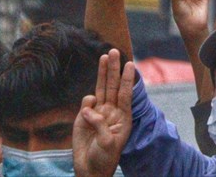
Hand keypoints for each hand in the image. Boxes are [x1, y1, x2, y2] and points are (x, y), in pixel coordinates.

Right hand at [72, 49, 134, 176]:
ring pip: (101, 88)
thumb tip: (90, 108)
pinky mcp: (85, 117)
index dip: (127, 78)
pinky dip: (87, 103)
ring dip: (103, 72)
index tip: (130, 63)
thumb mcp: (108, 143)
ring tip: (104, 56)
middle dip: (114, 68)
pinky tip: (87, 114)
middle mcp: (112, 111)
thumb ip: (101, 125)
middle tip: (114, 50)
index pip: (126, 93)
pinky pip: (86, 103)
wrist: (90, 169)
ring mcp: (99, 112)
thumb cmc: (104, 158)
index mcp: (123, 116)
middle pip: (113, 85)